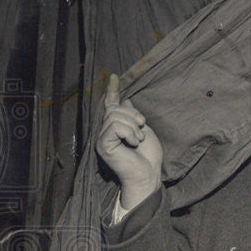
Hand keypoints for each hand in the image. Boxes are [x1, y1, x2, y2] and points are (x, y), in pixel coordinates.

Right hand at [95, 73, 162, 209]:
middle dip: (133, 116)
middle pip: (115, 108)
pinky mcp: (102, 144)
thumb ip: (134, 116)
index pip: (111, 104)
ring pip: (115, 116)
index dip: (112, 90)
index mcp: (116, 126)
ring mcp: (102, 137)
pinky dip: (128, 132)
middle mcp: (106, 130)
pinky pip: (114, 126)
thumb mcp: (144, 130)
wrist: (148, 174)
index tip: (114, 76)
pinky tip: (133, 143)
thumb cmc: (148, 156)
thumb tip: (126, 100)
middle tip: (142, 129)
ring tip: (138, 139)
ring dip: (133, 126)